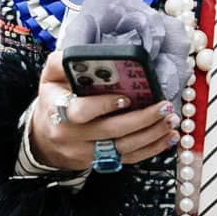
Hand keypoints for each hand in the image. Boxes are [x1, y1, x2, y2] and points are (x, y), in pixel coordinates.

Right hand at [28, 54, 178, 173]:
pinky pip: (128, 159)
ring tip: (170, 120)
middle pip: (110, 132)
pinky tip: (167, 137)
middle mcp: (71, 136)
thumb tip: (85, 52)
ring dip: (151, 135)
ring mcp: (85, 153)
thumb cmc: (53, 100)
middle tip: (164, 107)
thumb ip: (63, 61)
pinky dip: (151, 149)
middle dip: (142, 119)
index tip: (126, 98)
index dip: (104, 106)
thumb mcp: (50, 76)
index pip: (81, 112)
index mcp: (58, 111)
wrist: (45, 136)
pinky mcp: (99, 163)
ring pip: (122, 149)